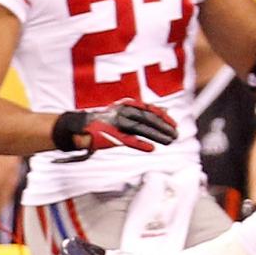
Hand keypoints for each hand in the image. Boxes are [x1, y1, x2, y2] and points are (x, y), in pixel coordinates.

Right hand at [51, 101, 178, 152]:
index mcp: (125, 105)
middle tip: (176, 134)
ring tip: (169, 141)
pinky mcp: (111, 136)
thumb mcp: (124, 113)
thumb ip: (142, 112)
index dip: (163, 116)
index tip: (174, 124)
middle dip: (163, 126)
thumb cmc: (105, 122)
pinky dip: (140, 144)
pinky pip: (128, 140)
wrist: (80, 128)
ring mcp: (116, 124)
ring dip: (157, 135)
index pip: (148, 109)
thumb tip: (165, 110)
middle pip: (147, 118)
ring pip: (141, 128)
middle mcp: (122, 112)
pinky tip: (151, 148)